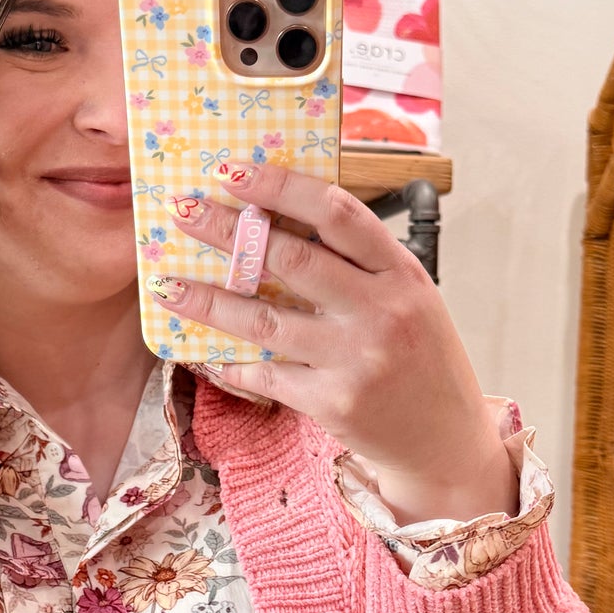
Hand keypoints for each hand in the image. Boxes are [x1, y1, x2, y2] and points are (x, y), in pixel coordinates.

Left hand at [151, 158, 518, 524]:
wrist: (447, 441)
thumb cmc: (422, 361)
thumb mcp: (409, 300)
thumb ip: (360, 268)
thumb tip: (280, 227)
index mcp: (401, 273)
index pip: (338, 213)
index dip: (281, 187)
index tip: (232, 171)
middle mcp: (381, 311)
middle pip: (291, 259)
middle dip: (228, 232)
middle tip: (182, 213)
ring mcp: (356, 359)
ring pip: (265, 320)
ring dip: (207, 301)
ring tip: (167, 286)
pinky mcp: (334, 402)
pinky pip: (267, 375)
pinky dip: (231, 363)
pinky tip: (204, 353)